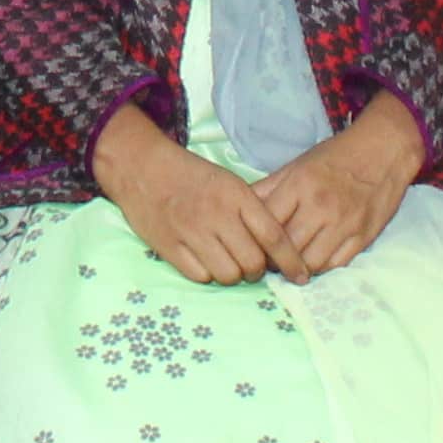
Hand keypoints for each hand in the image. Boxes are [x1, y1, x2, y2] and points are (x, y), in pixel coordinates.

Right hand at [92, 101, 277, 287]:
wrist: (141, 166)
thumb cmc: (190, 174)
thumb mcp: (228, 182)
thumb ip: (251, 211)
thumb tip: (276, 248)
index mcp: (236, 195)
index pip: (273, 236)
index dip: (291, 261)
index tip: (301, 275)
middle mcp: (216, 215)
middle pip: (253, 262)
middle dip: (257, 270)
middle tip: (251, 263)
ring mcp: (191, 233)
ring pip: (228, 275)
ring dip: (233, 274)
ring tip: (227, 261)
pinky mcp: (170, 247)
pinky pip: (201, 276)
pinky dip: (208, 273)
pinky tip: (205, 260)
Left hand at [245, 96, 419, 279]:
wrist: (383, 151)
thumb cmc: (335, 157)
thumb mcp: (297, 165)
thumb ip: (268, 188)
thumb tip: (238, 206)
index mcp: (300, 186)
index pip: (267, 226)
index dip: (255, 239)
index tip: (251, 244)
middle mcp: (321, 207)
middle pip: (287, 249)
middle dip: (273, 259)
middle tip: (268, 259)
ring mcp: (344, 225)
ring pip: (310, 263)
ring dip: (297, 267)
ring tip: (290, 262)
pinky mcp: (363, 238)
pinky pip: (335, 265)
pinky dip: (321, 267)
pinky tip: (314, 259)